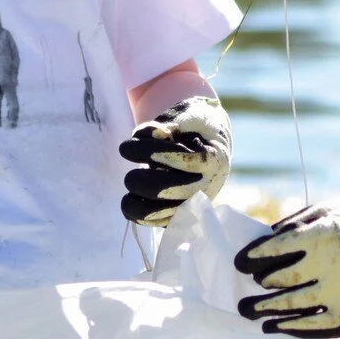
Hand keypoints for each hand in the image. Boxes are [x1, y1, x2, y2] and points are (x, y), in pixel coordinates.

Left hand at [118, 96, 231, 226]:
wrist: (208, 141)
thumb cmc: (194, 124)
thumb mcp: (188, 114)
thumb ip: (171, 123)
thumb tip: (155, 134)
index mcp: (213, 158)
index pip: (182, 159)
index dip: (152, 153)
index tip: (127, 146)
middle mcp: (207, 185)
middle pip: (169, 190)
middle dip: (141, 179)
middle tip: (126, 161)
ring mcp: (196, 202)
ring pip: (163, 213)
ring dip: (137, 202)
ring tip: (127, 181)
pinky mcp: (183, 214)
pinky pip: (161, 224)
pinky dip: (141, 216)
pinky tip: (129, 203)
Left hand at [233, 200, 339, 337]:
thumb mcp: (327, 208)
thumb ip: (296, 223)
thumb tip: (267, 239)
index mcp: (321, 235)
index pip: (276, 248)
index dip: (254, 255)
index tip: (240, 262)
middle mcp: (328, 265)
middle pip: (282, 278)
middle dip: (260, 282)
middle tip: (248, 283)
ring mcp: (338, 292)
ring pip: (293, 304)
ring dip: (267, 308)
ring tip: (249, 310)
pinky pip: (315, 324)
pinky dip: (292, 327)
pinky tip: (274, 326)